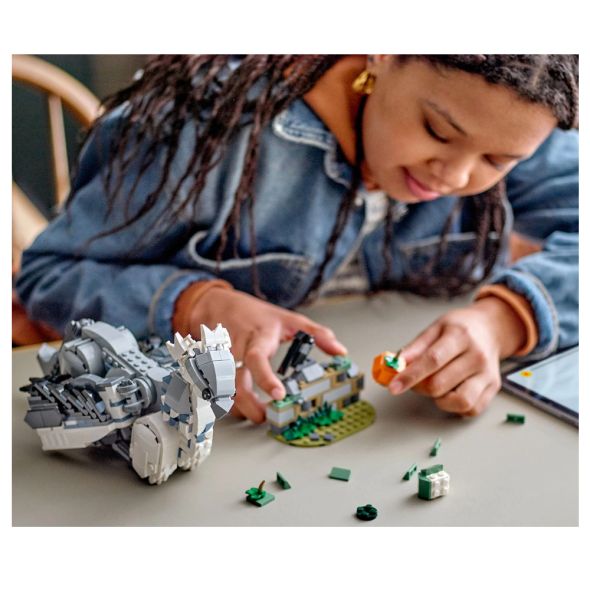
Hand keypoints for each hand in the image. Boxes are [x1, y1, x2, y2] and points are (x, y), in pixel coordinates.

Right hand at [190, 288, 346, 422]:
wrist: (219, 305)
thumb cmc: (257, 315)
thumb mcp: (291, 319)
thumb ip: (317, 335)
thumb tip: (341, 351)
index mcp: (257, 338)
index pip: (257, 358)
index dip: (266, 378)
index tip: (278, 396)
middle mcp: (236, 349)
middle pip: (234, 381)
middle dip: (247, 404)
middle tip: (263, 417)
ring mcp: (220, 359)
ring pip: (221, 389)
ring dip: (237, 406)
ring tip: (255, 414)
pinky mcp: (211, 366)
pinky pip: (216, 389)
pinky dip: (228, 401)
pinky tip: (241, 407)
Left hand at [387, 297, 526, 415]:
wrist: (490, 329)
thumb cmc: (460, 328)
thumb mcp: (435, 328)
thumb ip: (415, 348)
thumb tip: (397, 365)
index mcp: (460, 336)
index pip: (432, 360)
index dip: (410, 376)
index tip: (394, 386)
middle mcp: (477, 356)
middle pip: (440, 384)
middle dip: (419, 387)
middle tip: (415, 380)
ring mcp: (487, 374)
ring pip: (460, 402)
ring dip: (440, 400)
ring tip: (436, 386)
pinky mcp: (493, 388)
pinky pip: (472, 409)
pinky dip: (456, 407)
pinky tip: (450, 393)